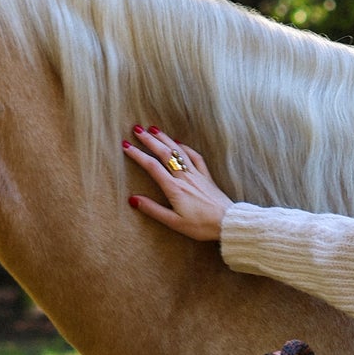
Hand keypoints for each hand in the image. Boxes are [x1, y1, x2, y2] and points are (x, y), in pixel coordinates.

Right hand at [123, 126, 231, 240]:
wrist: (227, 222)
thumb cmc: (201, 226)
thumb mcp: (174, 222)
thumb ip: (153, 210)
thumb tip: (133, 200)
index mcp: (174, 188)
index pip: (152, 166)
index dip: (137, 154)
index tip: (126, 146)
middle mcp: (184, 177)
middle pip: (164, 153)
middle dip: (149, 140)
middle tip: (137, 129)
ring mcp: (197, 174)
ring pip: (178, 151)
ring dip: (165, 138)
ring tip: (154, 129)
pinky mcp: (206, 176)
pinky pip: (195, 157)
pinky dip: (185, 147)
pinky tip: (179, 143)